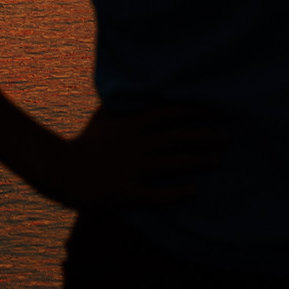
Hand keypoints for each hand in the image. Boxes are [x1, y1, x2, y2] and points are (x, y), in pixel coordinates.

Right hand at [36, 102, 227, 209]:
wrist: (61, 169)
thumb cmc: (86, 143)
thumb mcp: (105, 118)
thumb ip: (127, 107)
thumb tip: (143, 94)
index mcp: (129, 125)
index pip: (168, 113)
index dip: (193, 110)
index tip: (216, 109)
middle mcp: (134, 145)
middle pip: (176, 138)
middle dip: (204, 136)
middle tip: (228, 137)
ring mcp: (131, 169)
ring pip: (171, 163)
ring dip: (197, 161)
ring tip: (218, 160)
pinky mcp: (126, 192)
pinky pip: (156, 194)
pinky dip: (177, 193)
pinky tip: (195, 191)